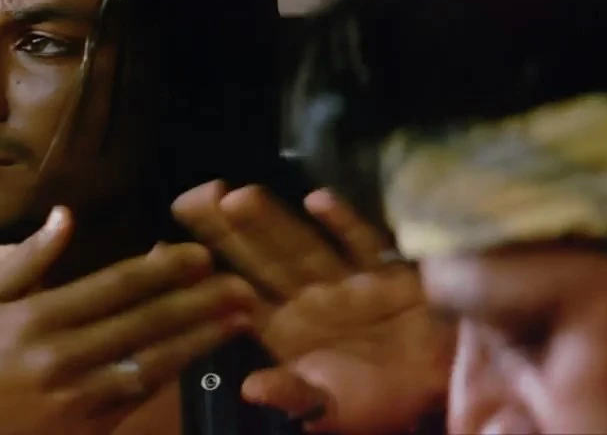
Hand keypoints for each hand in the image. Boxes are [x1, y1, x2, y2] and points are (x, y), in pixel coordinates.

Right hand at [0, 207, 259, 434]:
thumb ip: (32, 258)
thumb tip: (67, 214)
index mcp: (38, 318)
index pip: (113, 287)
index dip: (161, 269)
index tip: (199, 255)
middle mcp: (62, 356)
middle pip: (143, 323)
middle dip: (198, 302)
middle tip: (241, 285)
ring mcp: (79, 397)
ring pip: (152, 363)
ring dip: (200, 340)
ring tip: (239, 320)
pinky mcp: (90, 428)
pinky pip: (140, 395)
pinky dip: (173, 373)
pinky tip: (202, 354)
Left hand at [174, 183, 453, 434]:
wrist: (442, 389)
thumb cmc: (379, 402)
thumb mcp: (330, 408)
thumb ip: (291, 394)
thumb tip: (250, 388)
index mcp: (284, 330)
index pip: (235, 298)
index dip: (202, 276)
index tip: (164, 246)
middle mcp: (307, 298)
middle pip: (259, 260)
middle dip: (226, 232)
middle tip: (188, 198)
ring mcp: (344, 281)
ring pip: (300, 246)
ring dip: (271, 222)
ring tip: (238, 197)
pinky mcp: (386, 272)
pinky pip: (363, 244)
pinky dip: (344, 224)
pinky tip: (318, 201)